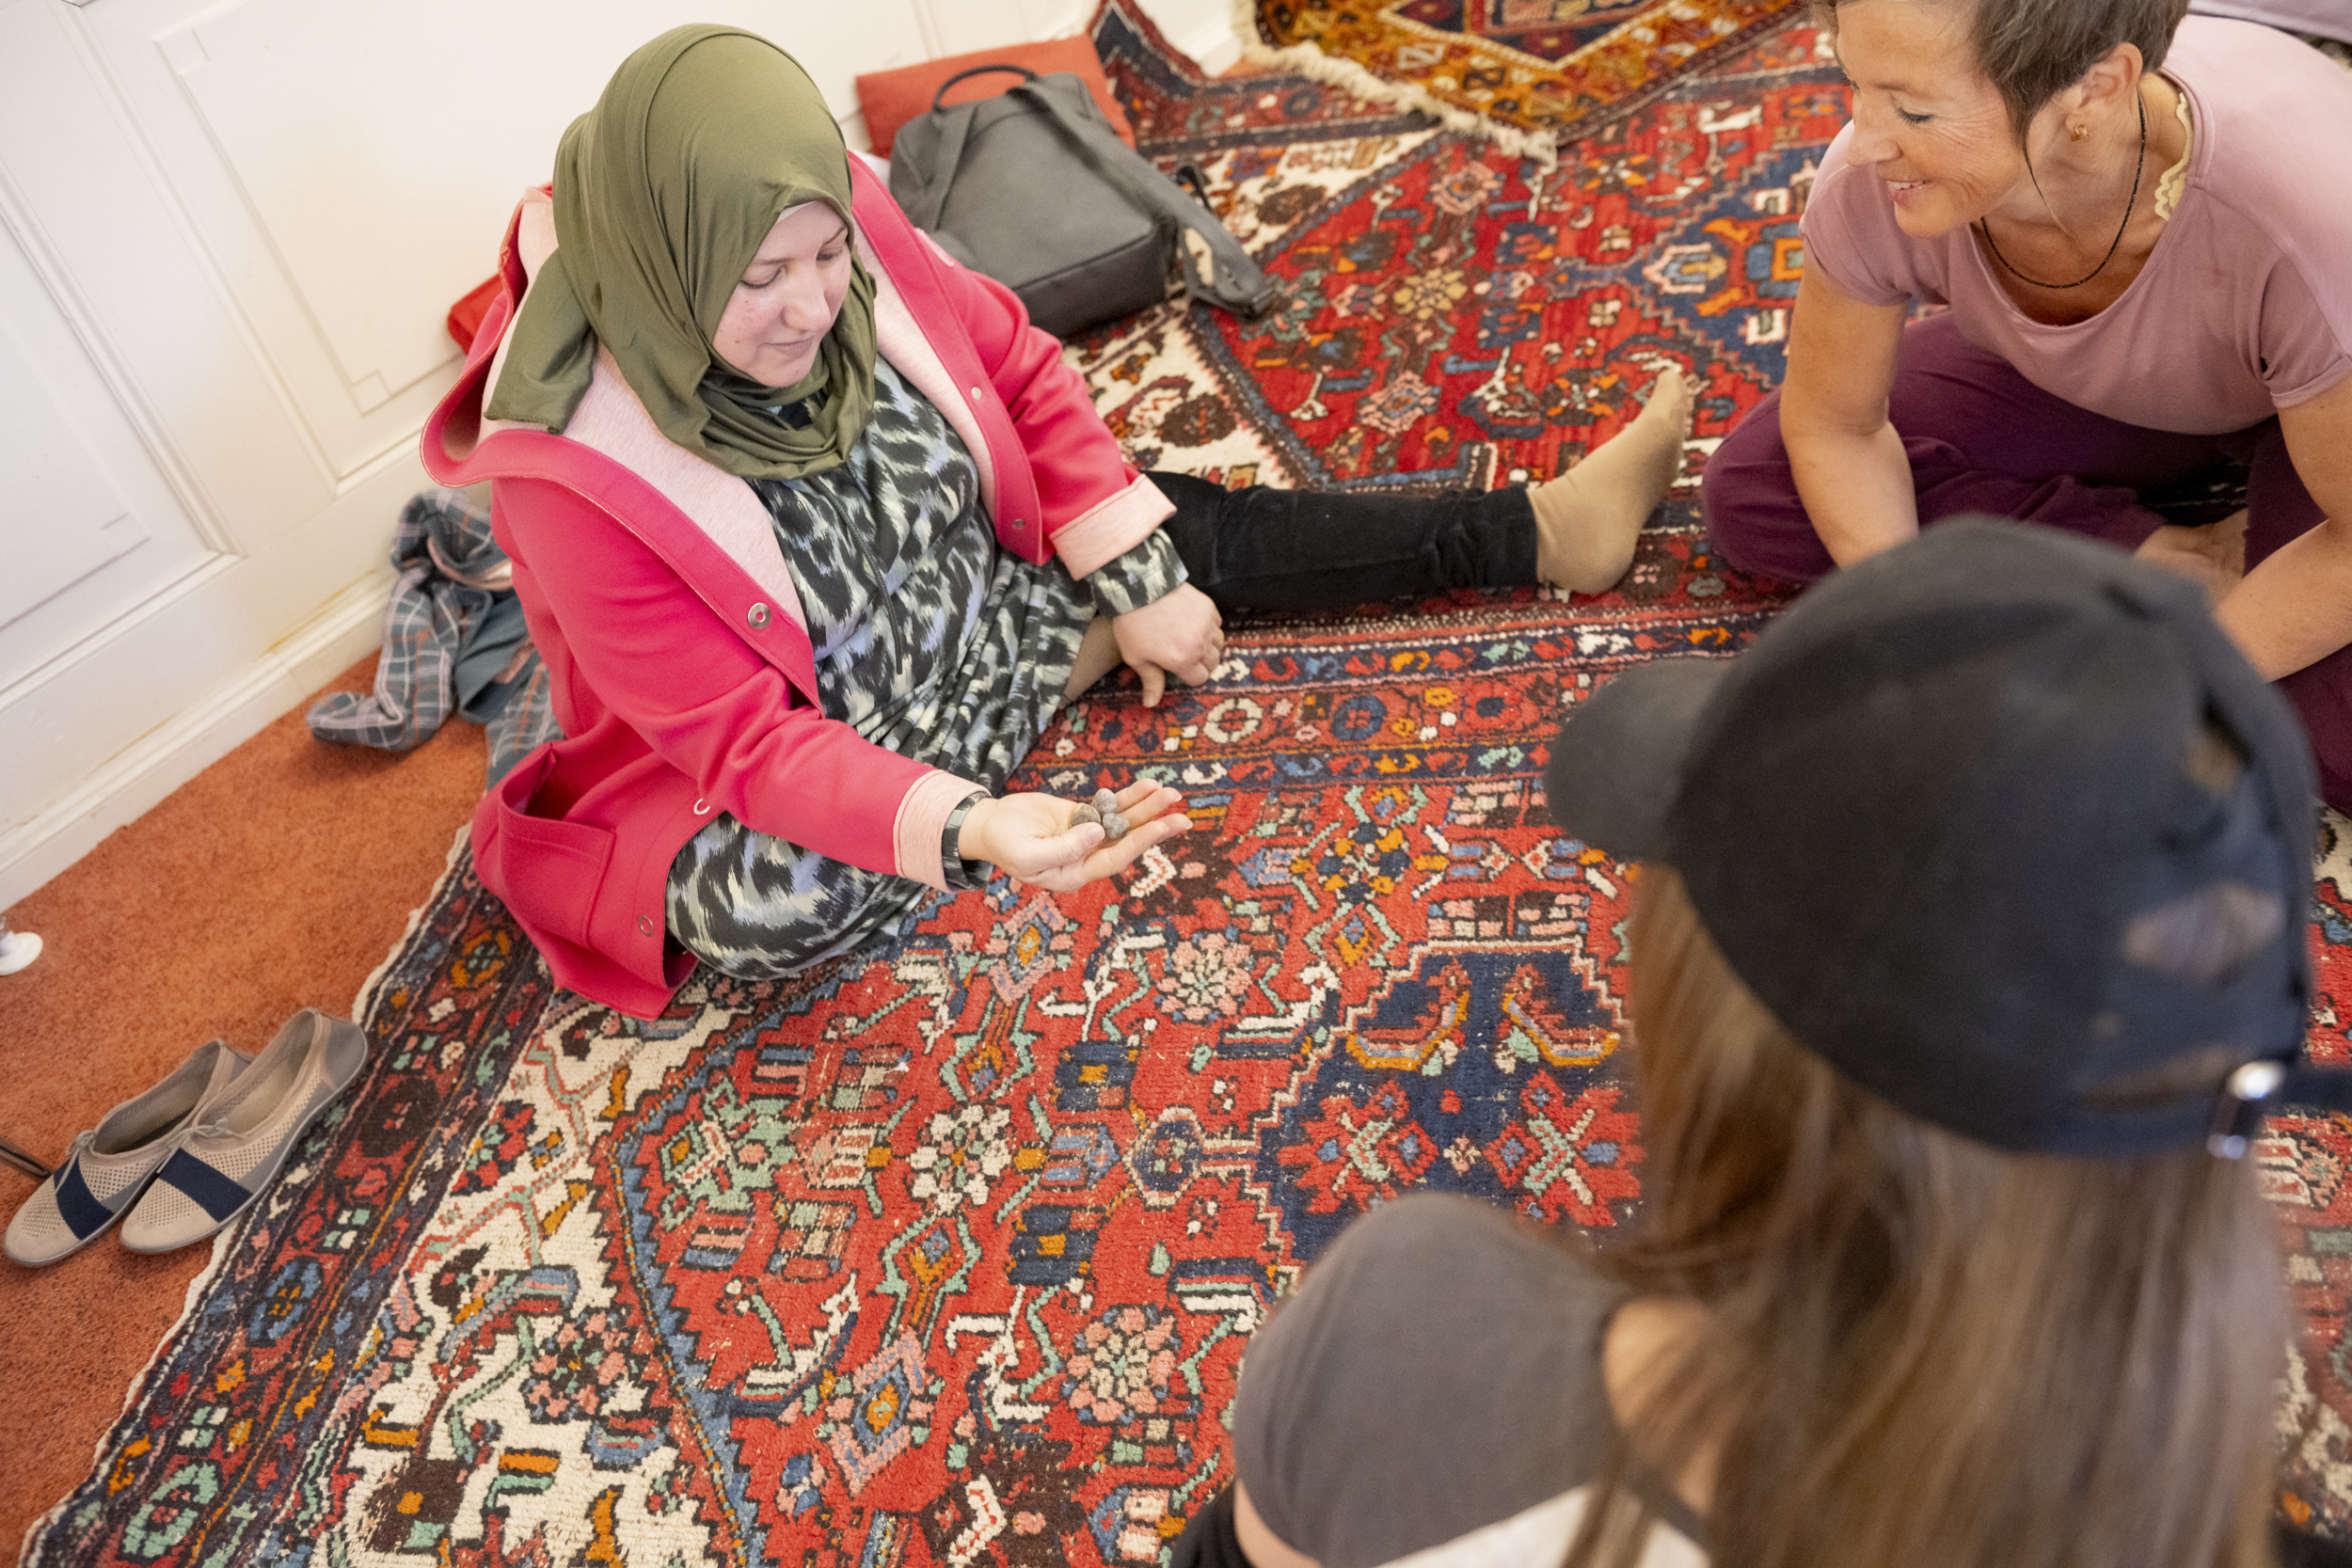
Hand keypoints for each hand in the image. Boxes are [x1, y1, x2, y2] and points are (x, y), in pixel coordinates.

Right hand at [957, 781, 1189, 891]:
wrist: (987, 825)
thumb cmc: (1003, 845)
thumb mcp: (1028, 855)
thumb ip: (1064, 849)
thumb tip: (1098, 832)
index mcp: (1076, 874)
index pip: (1115, 858)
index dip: (1140, 842)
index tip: (1161, 827)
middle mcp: (1087, 856)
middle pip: (1126, 839)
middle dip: (1153, 825)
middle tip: (1181, 815)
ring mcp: (1086, 834)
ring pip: (1122, 820)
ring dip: (1145, 807)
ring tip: (1170, 793)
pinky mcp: (1081, 815)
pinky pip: (1109, 805)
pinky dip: (1127, 796)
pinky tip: (1146, 786)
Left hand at [1112, 583, 1224, 707]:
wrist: (1139, 587)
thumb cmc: (1133, 623)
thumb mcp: (1136, 656)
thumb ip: (1150, 681)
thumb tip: (1150, 704)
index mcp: (1182, 661)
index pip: (1200, 679)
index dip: (1190, 676)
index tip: (1180, 668)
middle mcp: (1199, 645)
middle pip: (1213, 663)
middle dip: (1201, 663)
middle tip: (1186, 655)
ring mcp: (1206, 625)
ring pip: (1218, 643)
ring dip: (1208, 645)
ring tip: (1191, 640)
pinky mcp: (1208, 607)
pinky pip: (1217, 623)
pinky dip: (1209, 627)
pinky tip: (1193, 623)